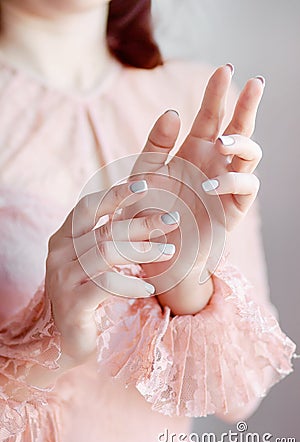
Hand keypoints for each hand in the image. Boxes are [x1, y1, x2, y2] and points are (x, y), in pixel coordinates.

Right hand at [45, 180, 178, 364]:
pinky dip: (131, 284)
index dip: (115, 194)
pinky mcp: (73, 303)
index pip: (87, 207)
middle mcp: (60, 253)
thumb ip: (104, 239)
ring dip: (143, 251)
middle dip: (143, 222)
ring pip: (107, 252)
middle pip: (105, 229)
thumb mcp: (91, 263)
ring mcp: (63, 278)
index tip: (144, 185)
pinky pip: (106, 285)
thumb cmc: (85, 295)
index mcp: (63, 238)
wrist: (61, 339)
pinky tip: (148, 288)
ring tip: (169, 253)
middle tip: (174, 219)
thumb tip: (138, 214)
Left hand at [124, 65, 263, 312]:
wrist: (155, 253)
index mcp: (193, 151)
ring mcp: (226, 183)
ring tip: (220, 141)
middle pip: (238, 127)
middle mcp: (214, 163)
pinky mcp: (234, 207)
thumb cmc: (146, 213)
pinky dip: (233, 179)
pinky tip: (211, 183)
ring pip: (251, 153)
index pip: (211, 115)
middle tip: (253, 82)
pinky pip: (247, 186)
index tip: (225, 68)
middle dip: (246, 104)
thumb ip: (156, 144)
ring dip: (241, 142)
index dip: (218, 93)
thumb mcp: (144, 174)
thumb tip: (172, 111)